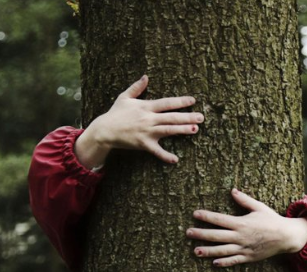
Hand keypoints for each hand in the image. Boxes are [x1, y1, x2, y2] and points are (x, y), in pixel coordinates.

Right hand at [74, 75, 204, 166]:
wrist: (104, 130)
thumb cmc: (115, 113)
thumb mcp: (124, 97)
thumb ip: (136, 88)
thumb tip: (146, 76)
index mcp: (146, 106)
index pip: (167, 103)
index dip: (180, 101)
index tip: (193, 100)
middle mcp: (148, 119)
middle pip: (171, 117)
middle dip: (187, 116)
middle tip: (202, 117)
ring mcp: (146, 132)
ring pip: (168, 130)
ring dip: (182, 130)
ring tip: (195, 129)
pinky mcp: (143, 144)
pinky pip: (156, 151)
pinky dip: (165, 156)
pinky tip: (175, 159)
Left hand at [187, 189, 306, 266]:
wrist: (286, 236)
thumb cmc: (272, 220)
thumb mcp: (259, 207)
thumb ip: (244, 200)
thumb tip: (232, 191)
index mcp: (241, 223)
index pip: (220, 219)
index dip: (206, 216)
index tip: (195, 214)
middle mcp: (240, 236)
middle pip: (216, 235)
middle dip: (201, 234)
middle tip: (188, 233)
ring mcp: (244, 248)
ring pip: (222, 250)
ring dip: (208, 251)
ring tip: (195, 251)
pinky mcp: (248, 257)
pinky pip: (233, 261)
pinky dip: (224, 262)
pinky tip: (213, 263)